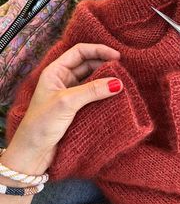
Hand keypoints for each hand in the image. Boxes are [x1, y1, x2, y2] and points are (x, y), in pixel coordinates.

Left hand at [2, 43, 122, 174]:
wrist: (33, 152)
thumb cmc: (41, 124)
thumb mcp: (67, 102)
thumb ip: (92, 90)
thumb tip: (117, 83)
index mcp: (55, 71)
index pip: (79, 52)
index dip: (98, 50)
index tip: (117, 56)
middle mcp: (63, 79)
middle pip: (88, 64)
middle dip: (105, 65)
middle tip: (122, 70)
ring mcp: (70, 93)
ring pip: (92, 80)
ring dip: (105, 80)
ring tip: (121, 82)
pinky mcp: (76, 108)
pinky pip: (93, 95)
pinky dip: (103, 94)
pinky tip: (114, 96)